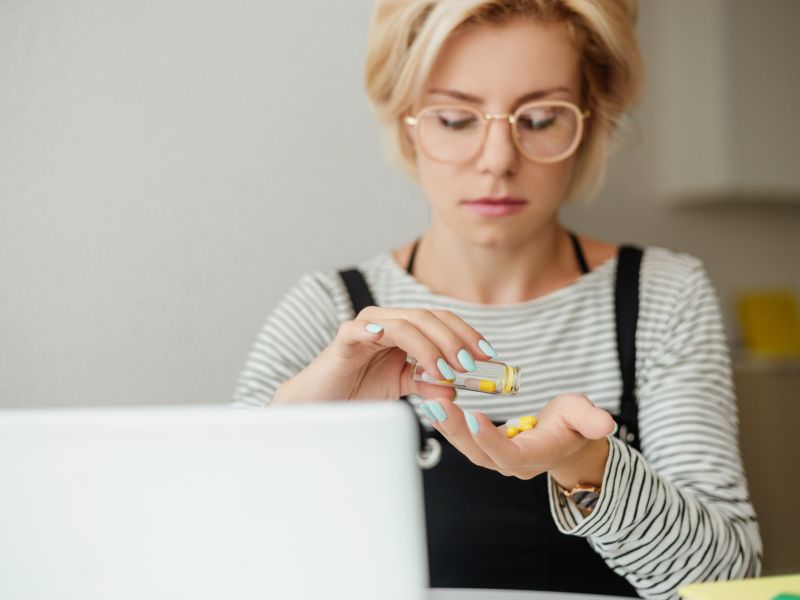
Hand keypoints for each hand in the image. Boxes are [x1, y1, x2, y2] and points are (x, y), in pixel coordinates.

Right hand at [273, 307, 496, 403]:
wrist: (320, 404)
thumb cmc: (359, 391)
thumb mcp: (403, 387)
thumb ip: (429, 385)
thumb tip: (456, 388)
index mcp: (404, 328)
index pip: (442, 320)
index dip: (467, 334)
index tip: (489, 355)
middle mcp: (387, 321)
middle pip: (430, 317)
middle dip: (455, 340)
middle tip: (472, 364)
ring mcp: (366, 326)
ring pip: (407, 323)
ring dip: (432, 346)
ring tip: (447, 371)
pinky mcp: (346, 337)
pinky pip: (367, 329)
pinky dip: (386, 335)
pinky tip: (408, 353)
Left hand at [423, 392, 615, 486]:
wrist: (568, 440)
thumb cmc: (575, 424)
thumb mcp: (585, 416)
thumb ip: (592, 420)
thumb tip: (605, 423)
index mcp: (535, 456)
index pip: (509, 455)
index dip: (490, 439)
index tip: (473, 416)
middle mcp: (512, 462)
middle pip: (478, 452)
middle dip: (455, 430)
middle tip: (436, 404)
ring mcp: (497, 457)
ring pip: (466, 447)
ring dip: (445, 426)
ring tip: (428, 401)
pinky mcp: (486, 447)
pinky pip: (463, 437)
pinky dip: (447, 422)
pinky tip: (432, 402)